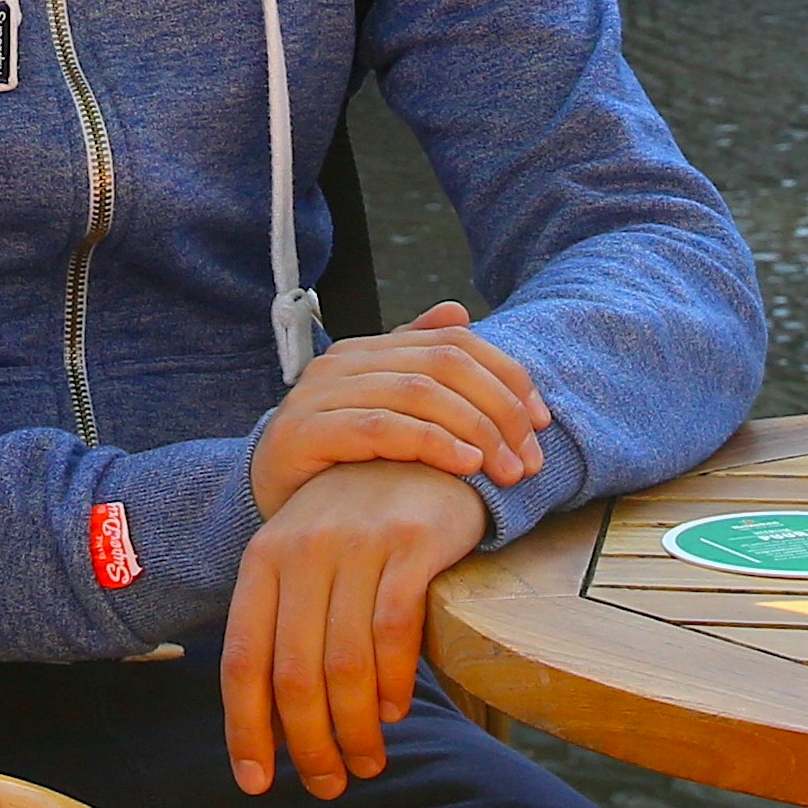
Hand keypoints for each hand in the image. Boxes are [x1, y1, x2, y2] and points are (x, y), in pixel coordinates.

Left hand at [217, 460, 488, 797]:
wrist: (424, 451)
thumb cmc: (358, 525)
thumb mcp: (306, 561)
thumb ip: (286, 627)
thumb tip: (274, 727)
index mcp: (263, 558)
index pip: (242, 659)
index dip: (245, 729)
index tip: (256, 783)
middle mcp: (302, 548)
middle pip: (293, 674)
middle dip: (308, 745)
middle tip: (328, 785)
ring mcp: (357, 542)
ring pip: (345, 664)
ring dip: (355, 729)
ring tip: (368, 762)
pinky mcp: (412, 542)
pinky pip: (395, 631)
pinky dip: (395, 682)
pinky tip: (396, 710)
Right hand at [247, 300, 552, 511]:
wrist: (264, 496)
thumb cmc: (335, 457)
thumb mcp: (380, 407)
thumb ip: (416, 360)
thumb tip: (460, 312)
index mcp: (369, 349)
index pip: (456, 343)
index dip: (508, 377)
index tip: (543, 423)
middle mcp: (344, 361)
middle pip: (445, 365)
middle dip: (500, 411)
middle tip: (531, 459)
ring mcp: (321, 394)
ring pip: (419, 394)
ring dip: (475, 431)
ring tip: (505, 469)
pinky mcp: (305, 432)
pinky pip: (380, 428)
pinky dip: (432, 443)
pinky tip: (464, 465)